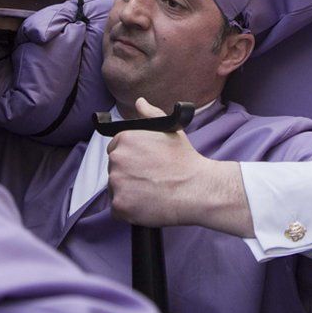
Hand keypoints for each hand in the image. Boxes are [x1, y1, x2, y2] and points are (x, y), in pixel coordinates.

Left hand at [107, 98, 252, 236]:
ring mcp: (116, 183)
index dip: (131, 159)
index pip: (116, 149)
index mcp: (125, 139)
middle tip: (150, 180)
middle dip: (128, 174)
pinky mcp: (119, 205)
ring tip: (151, 193)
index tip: (144, 166)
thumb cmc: (185, 161)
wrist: (197, 188)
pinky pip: (118, 209)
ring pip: (115, 189)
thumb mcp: (170, 130)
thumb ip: (150, 115)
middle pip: (114, 169)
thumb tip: (139, 102)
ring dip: (128, 192)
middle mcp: (117, 159)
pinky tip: (147, 205)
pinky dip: (129, 210)